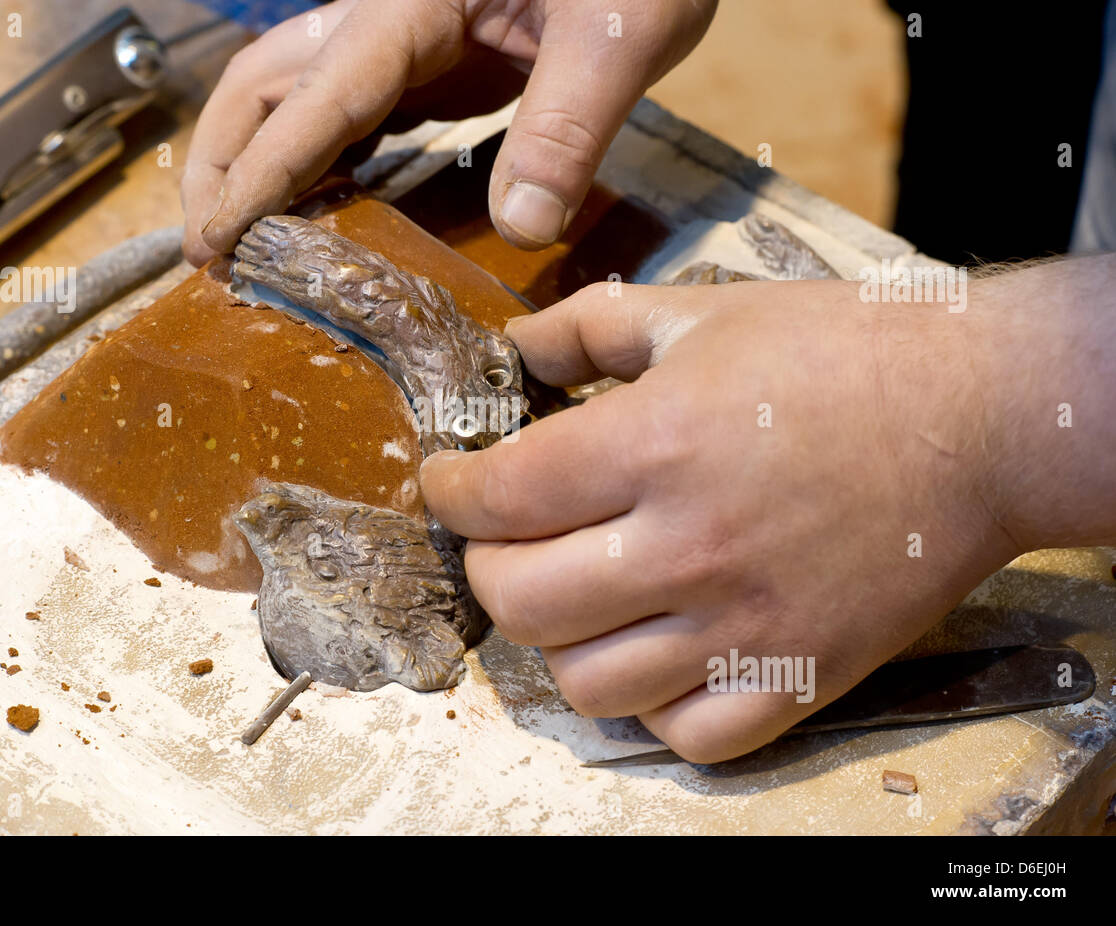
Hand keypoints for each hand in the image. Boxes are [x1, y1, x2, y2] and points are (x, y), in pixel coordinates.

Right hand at [181, 0, 717, 264]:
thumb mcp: (620, 34)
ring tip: (240, 246)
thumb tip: (520, 228)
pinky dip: (311, 166)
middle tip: (207, 253)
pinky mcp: (428, 62)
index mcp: (411, 5)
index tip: (221, 242)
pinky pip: (344, 116)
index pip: (315, 97)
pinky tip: (317, 215)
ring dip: (251, 165)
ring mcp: (401, 41)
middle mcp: (384, 20)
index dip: (262, 172)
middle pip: (260, 84)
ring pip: (288, 96)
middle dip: (220, 165)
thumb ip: (569, 127)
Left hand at [418, 270, 1113, 762]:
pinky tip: (657, 650)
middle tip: (504, 537)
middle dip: (486, 565)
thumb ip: (590, 326)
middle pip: (519, 602)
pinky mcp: (799, 675)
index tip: (449, 482)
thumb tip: (514, 346)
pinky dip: (651, 704)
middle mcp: (689, 546)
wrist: (979, 417)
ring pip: (586, 684)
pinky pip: (686, 734)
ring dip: (559, 641)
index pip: (501, 497)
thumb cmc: (844, 354)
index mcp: (656, 444)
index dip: (451, 492)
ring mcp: (744, 624)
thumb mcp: (704, 311)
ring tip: (579, 595)